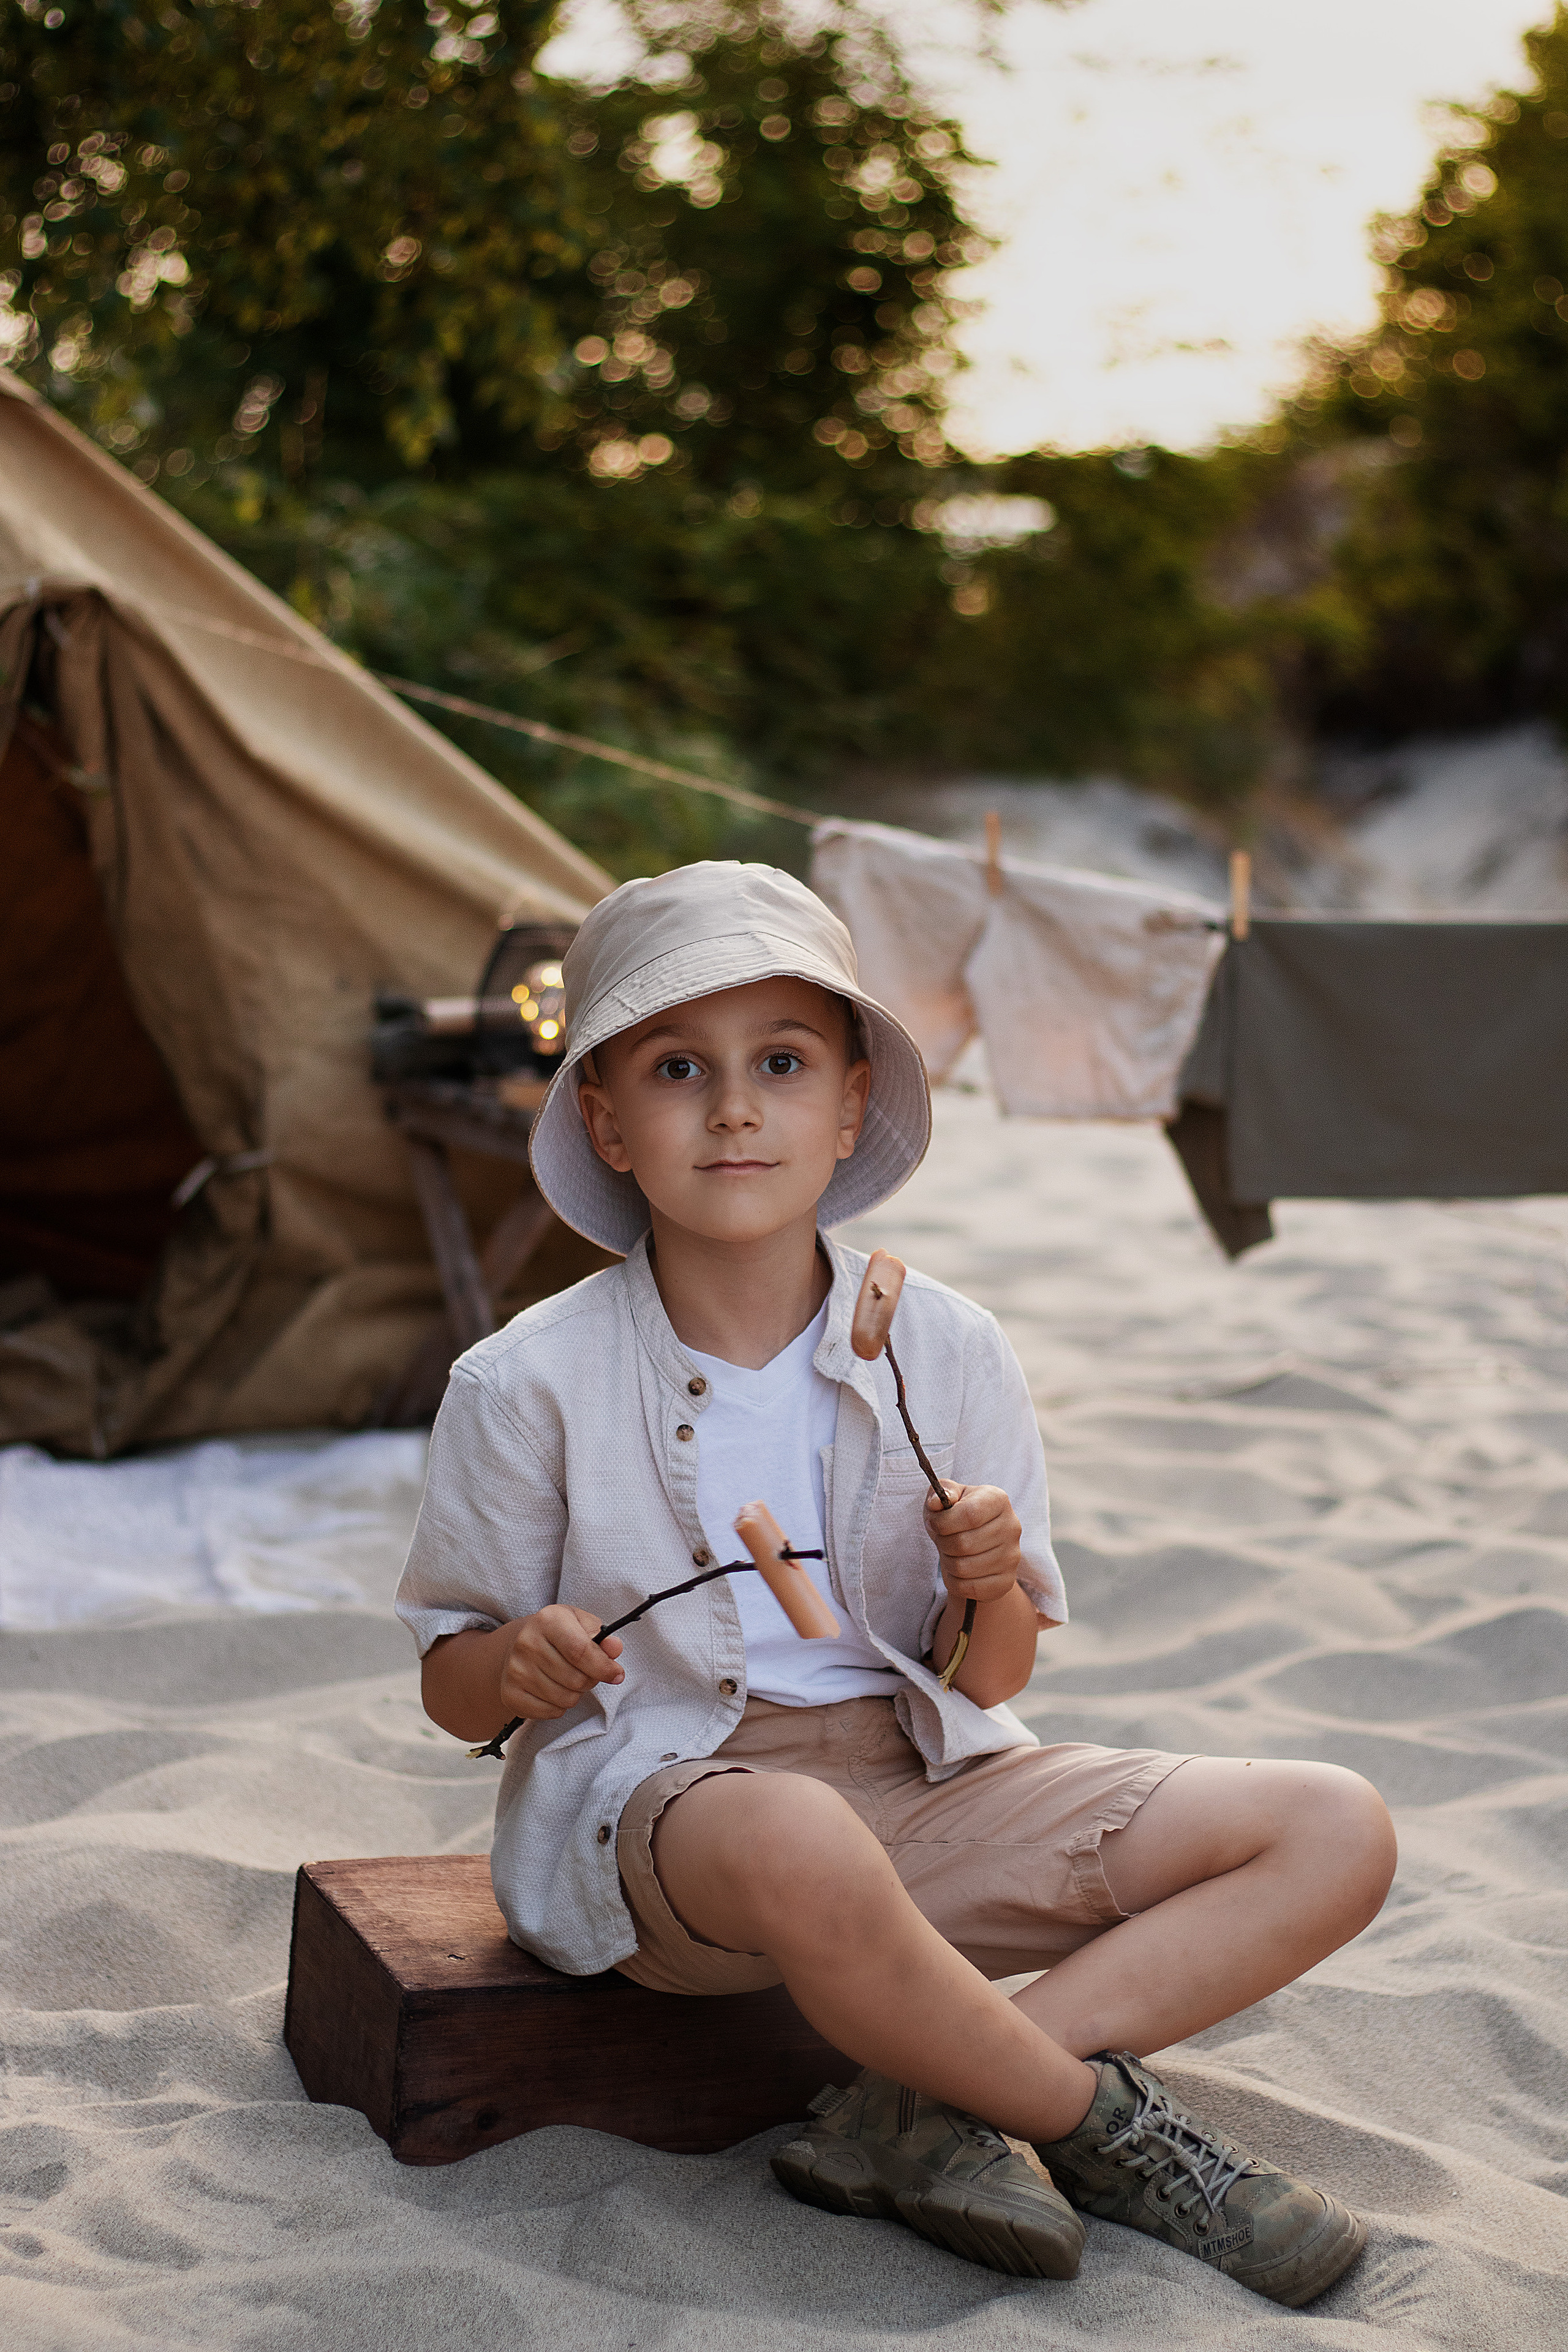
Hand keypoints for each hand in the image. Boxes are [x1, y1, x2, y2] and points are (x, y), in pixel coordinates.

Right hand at [498, 1604, 625, 1722]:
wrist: (521, 1646)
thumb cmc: (559, 1635)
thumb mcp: (582, 1625)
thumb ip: (602, 1637)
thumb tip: (614, 1648)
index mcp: (547, 1620)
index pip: (580, 1650)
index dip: (603, 1667)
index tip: (617, 1674)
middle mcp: (526, 1643)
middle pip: (576, 1678)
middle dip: (590, 1680)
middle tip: (585, 1672)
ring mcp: (515, 1670)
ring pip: (565, 1699)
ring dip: (575, 1694)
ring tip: (568, 1679)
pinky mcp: (510, 1694)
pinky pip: (550, 1712)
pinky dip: (559, 1706)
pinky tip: (553, 1690)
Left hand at [926, 1482, 1021, 1607]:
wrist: (976, 1545)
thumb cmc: (957, 1516)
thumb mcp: (948, 1497)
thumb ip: (942, 1492)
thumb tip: (936, 1503)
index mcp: (998, 1500)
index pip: (969, 1514)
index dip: (943, 1522)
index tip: (934, 1522)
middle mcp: (1012, 1527)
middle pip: (963, 1543)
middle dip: (942, 1543)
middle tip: (941, 1539)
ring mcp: (1012, 1556)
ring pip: (963, 1567)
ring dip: (947, 1562)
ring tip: (950, 1553)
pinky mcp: (1006, 1581)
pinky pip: (969, 1588)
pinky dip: (954, 1582)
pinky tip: (958, 1571)